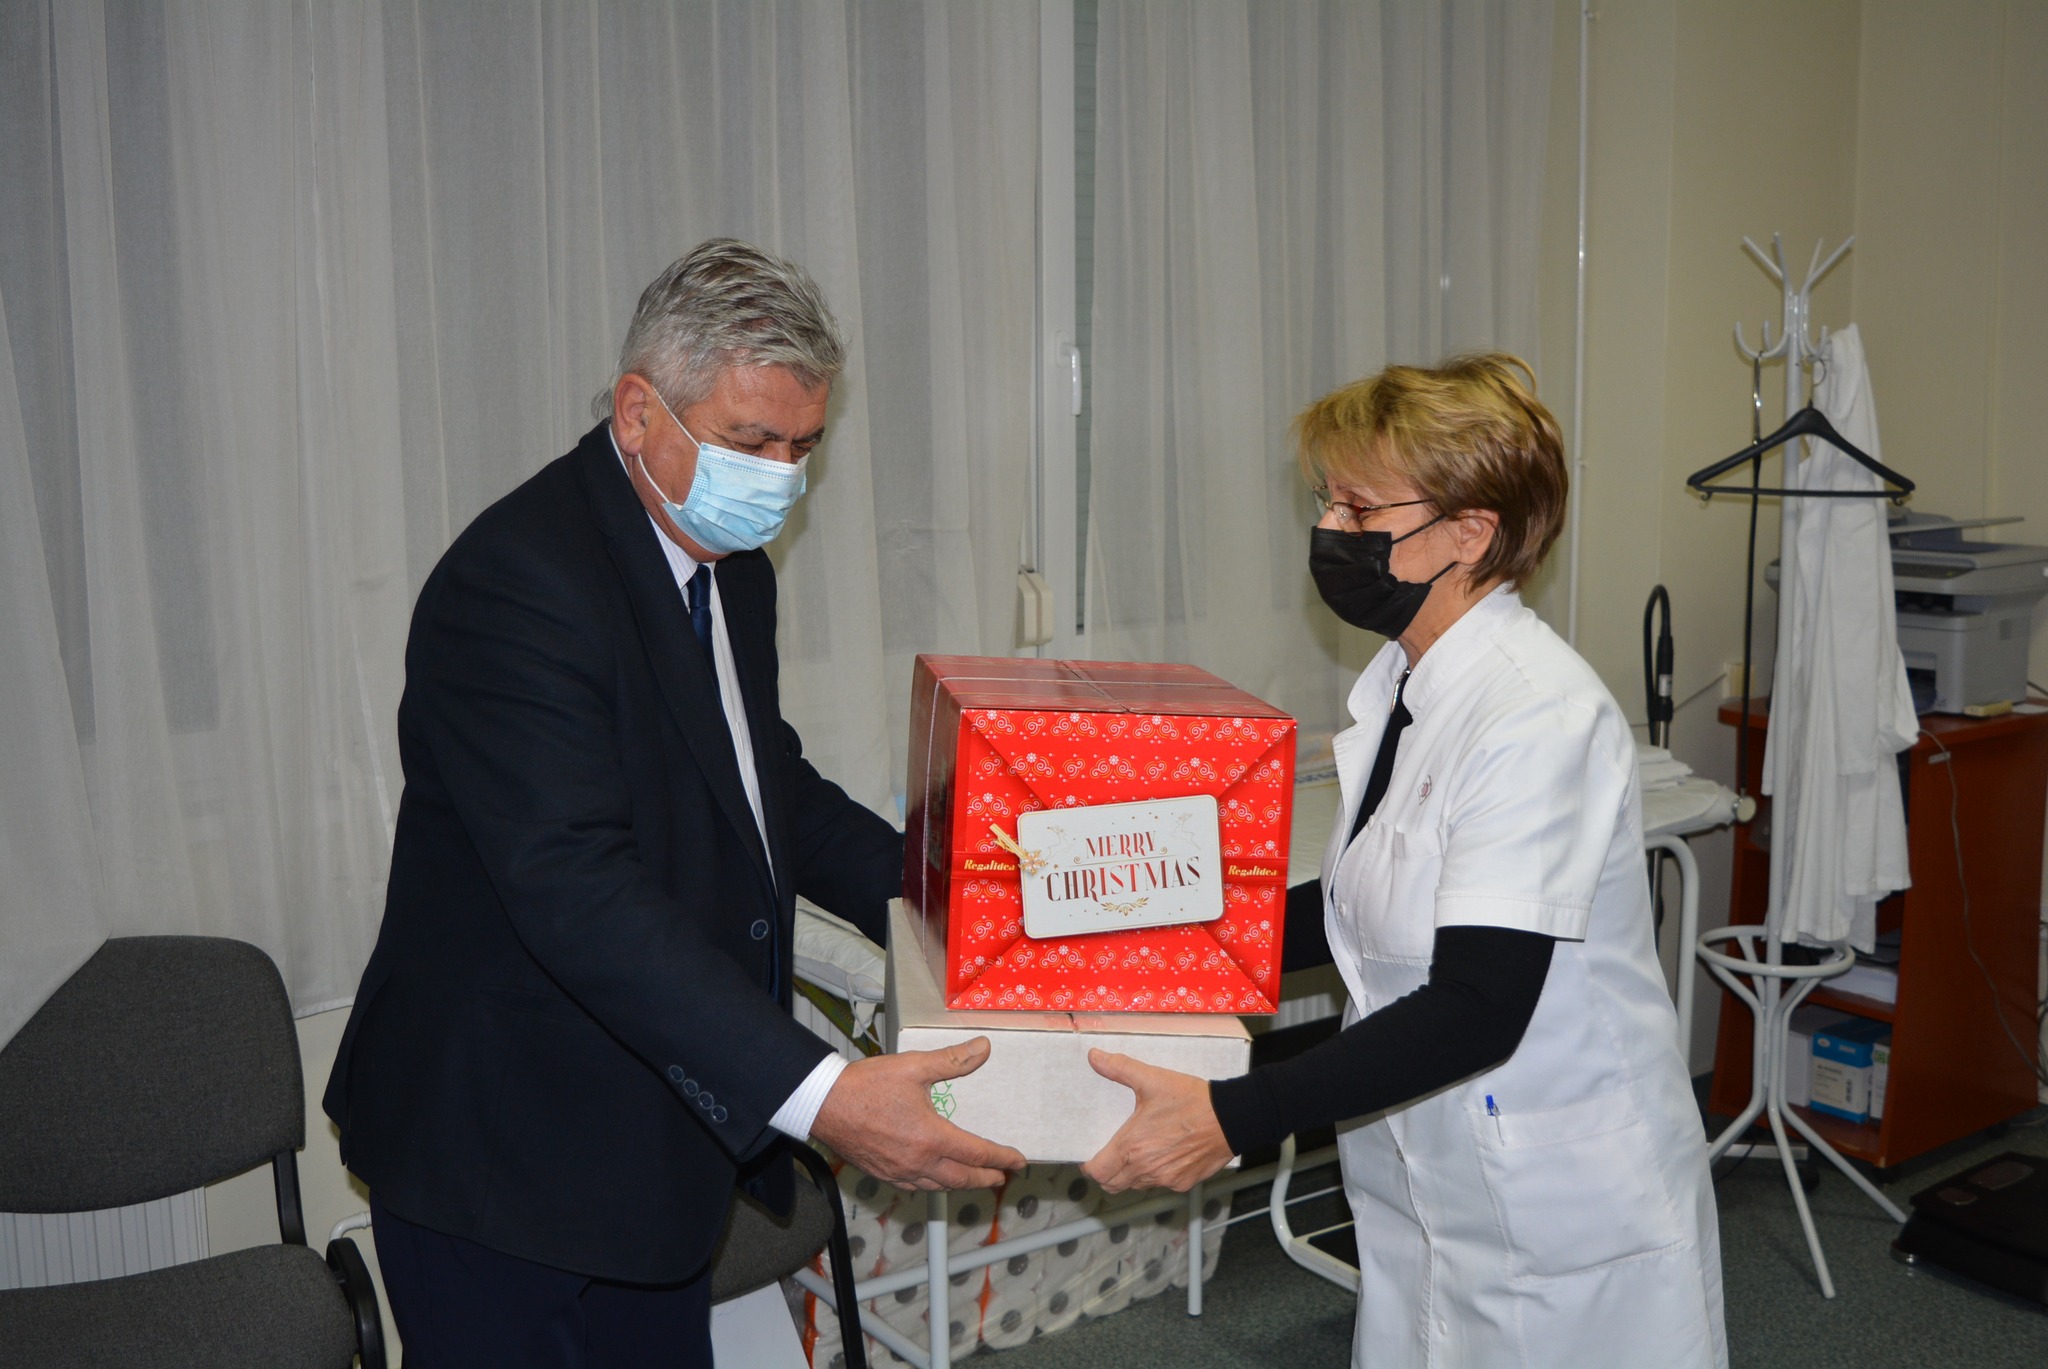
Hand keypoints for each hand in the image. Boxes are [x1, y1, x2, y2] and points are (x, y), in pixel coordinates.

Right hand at [810, 1037, 1025, 1191]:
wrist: (823, 1104)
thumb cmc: (866, 1085)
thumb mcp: (913, 1066)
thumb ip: (952, 1061)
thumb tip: (983, 1048)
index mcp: (931, 1138)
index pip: (977, 1154)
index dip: (1001, 1158)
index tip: (1018, 1161)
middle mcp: (918, 1162)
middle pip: (962, 1178)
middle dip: (986, 1178)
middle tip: (1002, 1176)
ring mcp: (899, 1172)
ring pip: (939, 1187)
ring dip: (962, 1184)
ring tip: (975, 1179)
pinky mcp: (883, 1174)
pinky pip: (916, 1188)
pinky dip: (934, 1186)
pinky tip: (935, 1180)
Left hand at [1080, 1049, 1234, 1194]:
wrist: (1230, 1118)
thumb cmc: (1191, 1100)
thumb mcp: (1152, 1079)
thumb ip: (1120, 1068)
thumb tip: (1094, 1057)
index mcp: (1132, 1147)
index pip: (1099, 1173)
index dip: (1090, 1167)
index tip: (1091, 1157)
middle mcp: (1146, 1169)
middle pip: (1113, 1185)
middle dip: (1107, 1173)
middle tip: (1109, 1156)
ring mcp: (1166, 1179)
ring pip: (1137, 1185)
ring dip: (1130, 1174)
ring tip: (1136, 1153)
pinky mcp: (1183, 1183)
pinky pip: (1161, 1184)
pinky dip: (1155, 1175)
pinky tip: (1162, 1155)